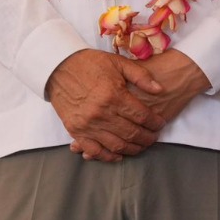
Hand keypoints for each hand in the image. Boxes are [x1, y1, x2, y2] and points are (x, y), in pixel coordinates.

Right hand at [69, 50, 209, 159]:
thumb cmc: (90, 63)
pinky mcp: (75, 131)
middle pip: (131, 133)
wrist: (58, 67)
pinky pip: (94, 150)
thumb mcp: (119, 63)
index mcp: (114, 96)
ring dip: (132, 149)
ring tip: (141, 146)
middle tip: (154, 137)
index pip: (142, 116)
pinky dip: (108, 156)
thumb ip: (141, 76)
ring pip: (116, 145)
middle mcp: (101, 113)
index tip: (160, 124)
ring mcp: (87, 125)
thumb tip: (161, 90)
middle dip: (147, 138)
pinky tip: (119, 155)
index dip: (155, 122)